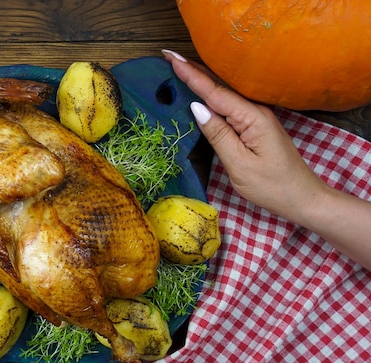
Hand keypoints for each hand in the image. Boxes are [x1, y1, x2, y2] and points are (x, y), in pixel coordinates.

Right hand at [162, 49, 370, 269]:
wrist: (302, 198)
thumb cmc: (271, 186)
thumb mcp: (239, 164)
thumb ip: (218, 134)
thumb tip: (197, 107)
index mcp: (251, 117)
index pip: (214, 93)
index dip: (191, 75)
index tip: (171, 58)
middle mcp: (255, 110)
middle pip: (219, 87)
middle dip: (193, 70)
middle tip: (169, 56)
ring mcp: (257, 117)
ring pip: (224, 94)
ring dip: (202, 80)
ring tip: (179, 66)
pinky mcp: (256, 125)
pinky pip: (230, 105)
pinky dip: (212, 95)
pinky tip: (202, 90)